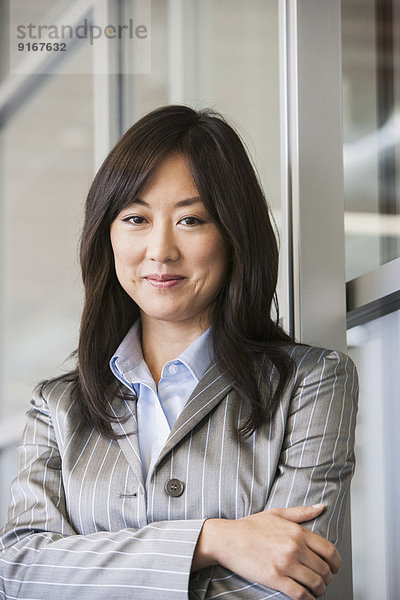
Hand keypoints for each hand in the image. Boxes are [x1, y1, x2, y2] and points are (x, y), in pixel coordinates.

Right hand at [192, 504, 340, 599]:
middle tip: (324, 581)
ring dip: (320, 590)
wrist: (228, 539)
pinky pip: (300, 594)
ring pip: (315, 583)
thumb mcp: (277, 513)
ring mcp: (285, 564)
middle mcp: (294, 547)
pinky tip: (306, 598)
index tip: (335, 568)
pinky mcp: (275, 578)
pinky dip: (308, 599)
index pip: (329, 550)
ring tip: (316, 591)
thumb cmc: (250, 526)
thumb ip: (302, 512)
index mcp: (297, 532)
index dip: (336, 563)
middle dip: (328, 578)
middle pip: (325, 569)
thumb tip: (321, 507)